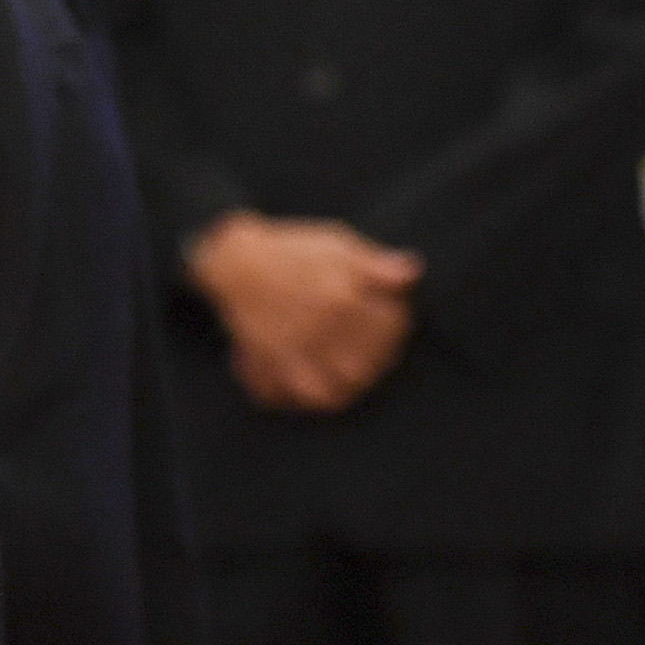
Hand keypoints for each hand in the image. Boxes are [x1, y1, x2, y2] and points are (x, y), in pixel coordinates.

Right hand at [189, 214, 420, 412]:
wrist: (232, 259)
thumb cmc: (289, 250)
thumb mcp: (335, 244)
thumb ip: (375, 262)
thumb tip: (412, 272)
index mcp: (340, 298)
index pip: (389, 325)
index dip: (398, 322)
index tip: (394, 315)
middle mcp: (318, 330)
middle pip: (362, 368)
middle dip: (376, 363)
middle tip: (375, 352)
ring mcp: (288, 350)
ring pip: (326, 393)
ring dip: (341, 391)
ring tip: (347, 377)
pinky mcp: (264, 360)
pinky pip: (277, 395)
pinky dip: (290, 400)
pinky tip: (303, 391)